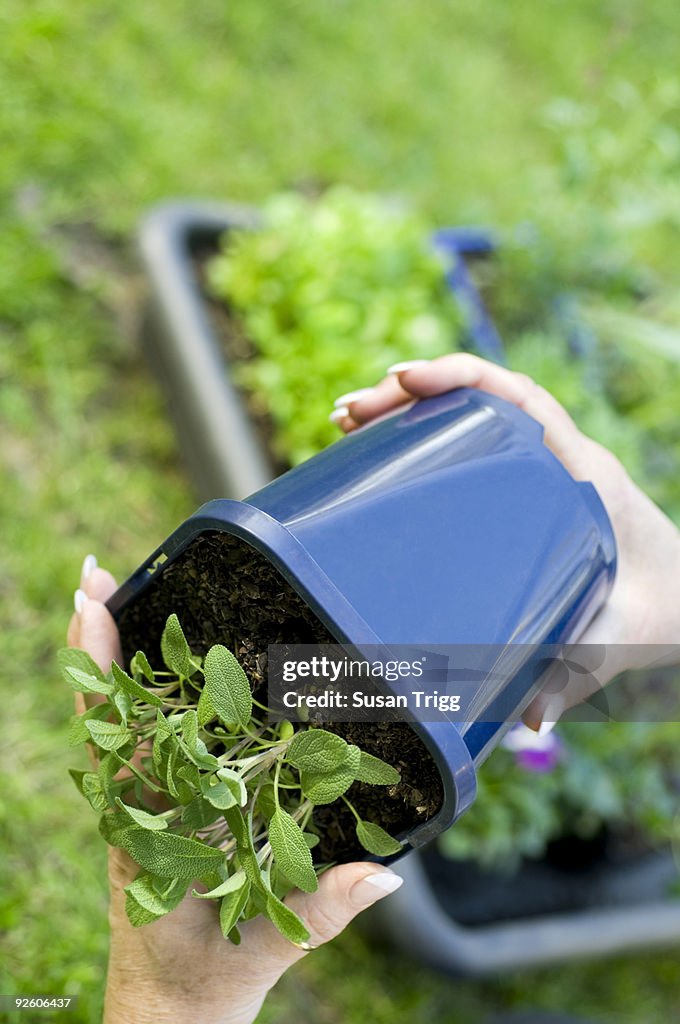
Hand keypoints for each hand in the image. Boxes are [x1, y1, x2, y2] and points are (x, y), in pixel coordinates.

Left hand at [67, 559, 402, 1023]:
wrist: (175, 1006)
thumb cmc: (212, 977)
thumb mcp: (271, 942)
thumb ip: (328, 909)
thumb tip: (384, 878)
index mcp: (150, 830)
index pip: (118, 737)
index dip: (101, 671)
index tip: (90, 605)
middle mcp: (136, 806)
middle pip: (108, 714)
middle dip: (99, 644)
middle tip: (95, 573)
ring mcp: (143, 804)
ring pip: (117, 722)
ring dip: (110, 658)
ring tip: (109, 589)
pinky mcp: (160, 808)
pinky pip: (140, 744)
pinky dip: (133, 696)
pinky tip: (151, 660)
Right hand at [332, 354, 679, 727]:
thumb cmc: (659, 609)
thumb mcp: (622, 637)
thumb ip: (580, 672)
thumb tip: (529, 717)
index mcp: (584, 471)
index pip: (520, 398)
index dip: (460, 379)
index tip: (402, 382)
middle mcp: (558, 457)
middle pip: (479, 396)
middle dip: (408, 395)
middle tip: (346, 416)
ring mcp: (537, 467)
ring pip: (469, 413)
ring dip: (407, 409)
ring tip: (345, 424)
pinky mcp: (520, 487)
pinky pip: (471, 441)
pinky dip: (423, 437)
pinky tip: (379, 453)